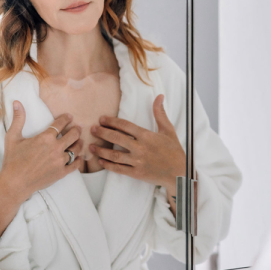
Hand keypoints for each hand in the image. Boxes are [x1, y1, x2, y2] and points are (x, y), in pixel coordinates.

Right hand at [0, 100, 82, 240]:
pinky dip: (79, 160)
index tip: (69, 117)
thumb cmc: (13, 160)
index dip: (66, 119)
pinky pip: (76, 164)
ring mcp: (60, 161)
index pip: (61, 124)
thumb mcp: (12, 137)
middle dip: (76, 130)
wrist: (15, 183)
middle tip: (77, 128)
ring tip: (79, 141)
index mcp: (45, 138)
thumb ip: (18, 119)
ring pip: (77, 149)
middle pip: (73, 135)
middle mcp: (56, 148)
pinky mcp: (62, 173)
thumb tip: (17, 102)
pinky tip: (79, 157)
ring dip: (79, 143)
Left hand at [89, 94, 185, 208]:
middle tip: (92, 129)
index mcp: (146, 136)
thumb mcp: (168, 130)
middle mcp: (140, 148)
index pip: (125, 126)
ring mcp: (137, 161)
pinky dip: (108, 165)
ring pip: (114, 155)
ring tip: (91, 146)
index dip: (112, 121)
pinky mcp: (136, 173)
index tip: (102, 119)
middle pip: (116, 138)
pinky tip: (101, 161)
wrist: (179, 172)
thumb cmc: (174, 151)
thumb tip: (159, 96)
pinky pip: (118, 169)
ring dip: (101, 150)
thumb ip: (160, 113)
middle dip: (102, 133)